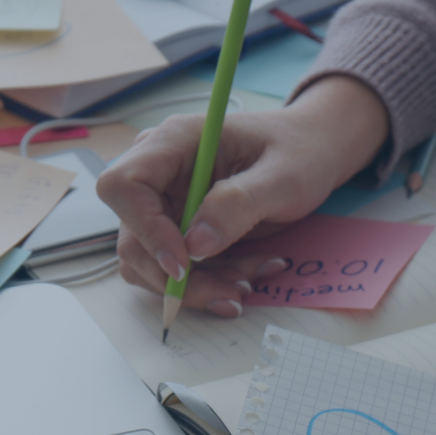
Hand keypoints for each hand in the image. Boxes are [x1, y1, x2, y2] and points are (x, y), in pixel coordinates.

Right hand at [96, 75, 388, 315]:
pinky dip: (206, 283)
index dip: (145, 229)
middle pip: (132, 237)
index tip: (185, 263)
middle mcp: (159, 172)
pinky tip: (243, 276)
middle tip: (231, 293)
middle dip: (178, 277)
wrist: (312, 152)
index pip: (123, 186)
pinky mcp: (177, 229)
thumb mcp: (283, 176)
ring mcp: (164, 203)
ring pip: (151, 263)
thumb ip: (239, 204)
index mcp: (174, 142)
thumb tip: (195, 244)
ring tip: (247, 281)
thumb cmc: (300, 151)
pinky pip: (174, 270)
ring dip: (196, 286)